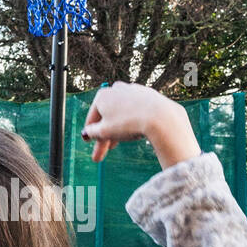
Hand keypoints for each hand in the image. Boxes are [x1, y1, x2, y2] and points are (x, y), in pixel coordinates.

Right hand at [82, 82, 200, 167]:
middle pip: (107, 117)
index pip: (92, 118)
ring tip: (120, 144)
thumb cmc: (128, 123)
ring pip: (122, 114)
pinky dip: (132, 121)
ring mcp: (133, 91)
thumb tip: (87, 132)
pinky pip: (135, 111)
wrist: (160, 117)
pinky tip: (135, 131)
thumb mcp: (105, 132)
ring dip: (118, 130)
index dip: (90, 133)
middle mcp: (116, 90)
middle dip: (104, 138)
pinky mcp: (148, 95)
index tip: (89, 144)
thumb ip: (92, 132)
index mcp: (102, 96)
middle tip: (101, 156)